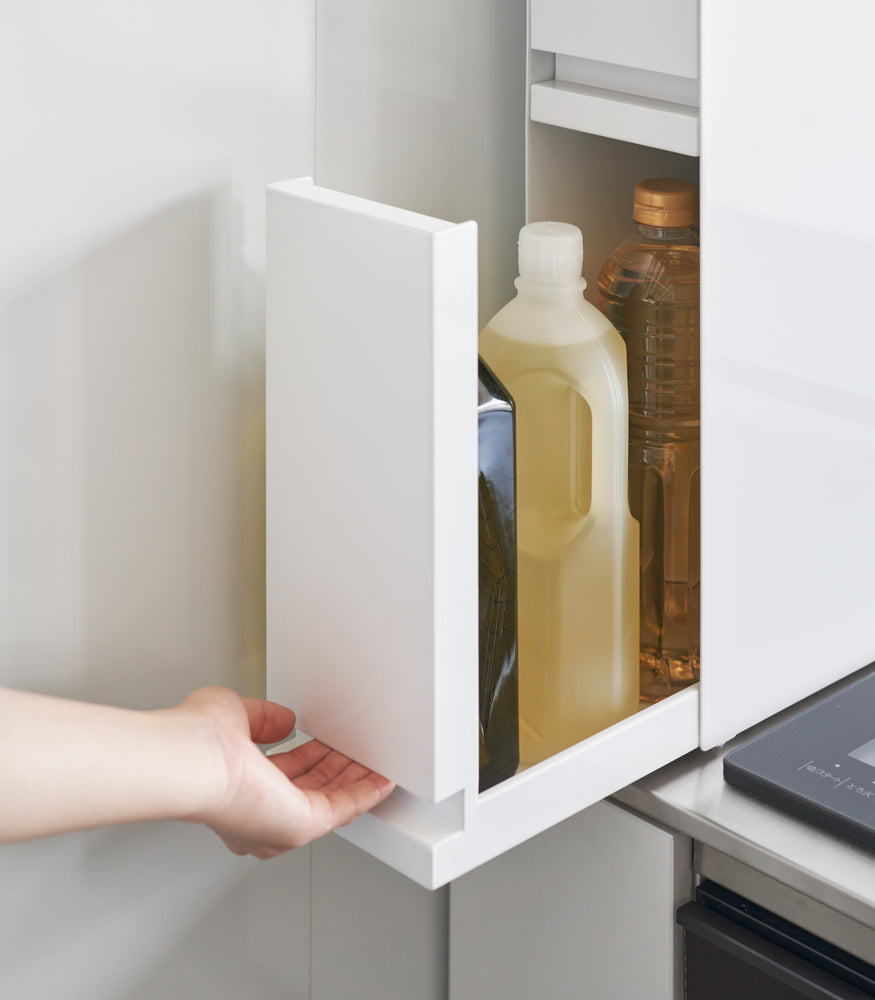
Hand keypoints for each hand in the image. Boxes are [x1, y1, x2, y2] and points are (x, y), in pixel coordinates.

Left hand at [178, 687, 394, 858]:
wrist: (194, 760)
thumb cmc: (197, 741)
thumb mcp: (233, 712)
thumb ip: (262, 716)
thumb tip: (285, 720)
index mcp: (238, 788)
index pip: (283, 774)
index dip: (310, 756)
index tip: (327, 743)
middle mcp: (258, 813)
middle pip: (311, 789)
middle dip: (338, 768)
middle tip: (357, 750)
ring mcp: (278, 823)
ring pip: (330, 801)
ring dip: (356, 780)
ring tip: (375, 761)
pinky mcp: (299, 826)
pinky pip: (341, 810)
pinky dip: (365, 795)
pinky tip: (380, 781)